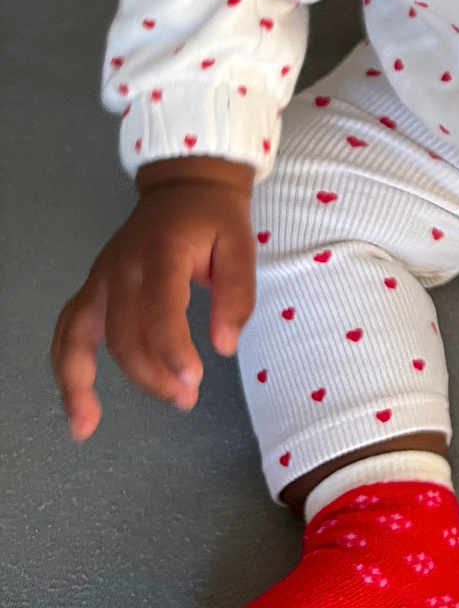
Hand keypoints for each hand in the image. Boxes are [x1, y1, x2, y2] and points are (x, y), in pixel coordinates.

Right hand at [50, 156, 255, 441]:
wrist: (185, 187)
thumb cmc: (215, 218)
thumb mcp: (241, 245)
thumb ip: (237, 294)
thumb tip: (224, 347)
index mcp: (161, 252)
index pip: (159, 308)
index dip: (172, 349)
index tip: (194, 379)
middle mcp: (120, 268)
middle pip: (123, 335)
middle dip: (151, 375)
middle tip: (186, 397)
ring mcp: (100, 279)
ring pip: (82, 339)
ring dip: (86, 385)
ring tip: (91, 426)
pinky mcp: (92, 290)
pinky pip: (66, 332)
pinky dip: (63, 370)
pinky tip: (75, 408)